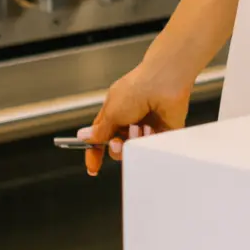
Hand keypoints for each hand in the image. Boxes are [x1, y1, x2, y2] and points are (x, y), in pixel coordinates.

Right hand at [78, 58, 192, 176]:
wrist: (165, 81)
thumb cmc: (138, 88)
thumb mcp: (112, 111)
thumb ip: (100, 130)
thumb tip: (84, 137)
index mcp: (115, 112)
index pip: (100, 137)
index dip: (95, 152)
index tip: (93, 168)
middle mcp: (130, 120)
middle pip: (117, 147)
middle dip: (115, 148)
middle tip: (117, 143)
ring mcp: (147, 126)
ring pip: (134, 149)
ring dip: (133, 141)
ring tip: (138, 128)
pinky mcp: (163, 132)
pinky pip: (153, 147)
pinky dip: (149, 141)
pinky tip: (151, 128)